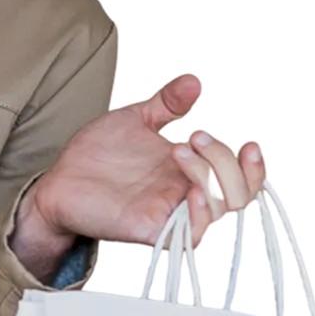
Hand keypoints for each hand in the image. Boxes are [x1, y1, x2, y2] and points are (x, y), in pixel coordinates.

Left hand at [25, 72, 266, 251]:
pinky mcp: (151, 230)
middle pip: (239, 194)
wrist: (60, 178)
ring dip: (211, 179)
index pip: (241, 178)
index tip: (248, 143)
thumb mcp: (135, 119)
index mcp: (190, 171)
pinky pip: (190, 235)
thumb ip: (167, 103)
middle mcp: (186, 194)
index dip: (255, 166)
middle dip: (226, 162)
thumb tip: (195, 81)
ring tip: (180, 150)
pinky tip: (191, 193)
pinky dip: (200, 214)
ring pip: (221, 213)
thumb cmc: (97, 155)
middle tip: (195, 138)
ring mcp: (171, 213)